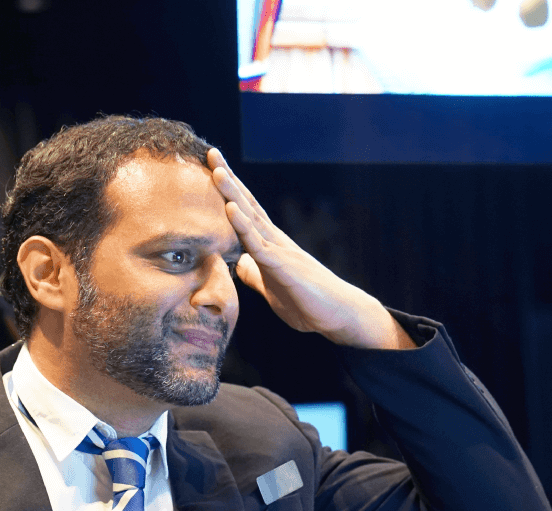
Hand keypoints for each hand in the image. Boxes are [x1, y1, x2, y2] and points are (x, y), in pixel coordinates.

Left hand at [207, 148, 413, 349]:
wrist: (339, 316)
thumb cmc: (308, 303)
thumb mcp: (271, 288)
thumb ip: (255, 274)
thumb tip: (238, 263)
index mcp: (271, 246)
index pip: (246, 213)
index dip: (229, 192)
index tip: (213, 169)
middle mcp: (275, 242)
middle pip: (247, 205)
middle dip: (228, 181)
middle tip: (212, 154)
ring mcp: (280, 251)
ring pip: (251, 218)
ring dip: (233, 195)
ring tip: (217, 172)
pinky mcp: (284, 266)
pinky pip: (259, 244)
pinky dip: (243, 226)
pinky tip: (231, 209)